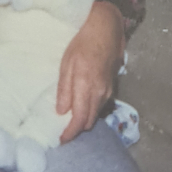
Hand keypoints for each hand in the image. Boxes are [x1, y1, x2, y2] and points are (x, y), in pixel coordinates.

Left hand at [57, 1, 124, 143]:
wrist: (104, 31)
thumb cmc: (81, 45)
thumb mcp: (66, 64)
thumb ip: (64, 89)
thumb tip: (60, 111)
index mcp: (86, 87)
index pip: (80, 119)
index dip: (70, 133)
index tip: (60, 139)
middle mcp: (100, 93)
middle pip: (89, 121)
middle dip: (76, 129)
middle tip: (61, 130)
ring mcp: (107, 90)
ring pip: (95, 114)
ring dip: (83, 120)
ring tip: (67, 120)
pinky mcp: (111, 86)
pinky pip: (100, 105)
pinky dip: (89, 110)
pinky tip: (79, 106)